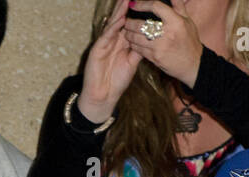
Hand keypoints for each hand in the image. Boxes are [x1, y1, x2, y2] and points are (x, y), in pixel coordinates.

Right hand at [79, 0, 143, 121]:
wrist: (103, 96)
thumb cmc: (116, 81)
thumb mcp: (132, 62)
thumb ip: (140, 50)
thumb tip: (151, 38)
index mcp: (121, 42)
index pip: (129, 24)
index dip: (135, 13)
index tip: (144, 3)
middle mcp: (112, 40)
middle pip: (120, 20)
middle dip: (126, 7)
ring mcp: (104, 44)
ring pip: (112, 25)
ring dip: (119, 12)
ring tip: (126, 0)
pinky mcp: (97, 50)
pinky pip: (106, 37)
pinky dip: (113, 28)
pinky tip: (120, 20)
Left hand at [124, 0, 202, 88]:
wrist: (192, 64)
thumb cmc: (190, 41)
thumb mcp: (187, 21)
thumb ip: (178, 6)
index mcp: (176, 21)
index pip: (156, 7)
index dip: (142, 4)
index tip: (133, 4)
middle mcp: (167, 33)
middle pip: (141, 24)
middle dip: (130, 21)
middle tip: (126, 19)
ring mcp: (159, 46)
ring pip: (136, 37)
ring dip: (128, 33)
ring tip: (126, 29)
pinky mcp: (154, 58)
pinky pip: (138, 49)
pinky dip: (132, 44)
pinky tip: (131, 41)